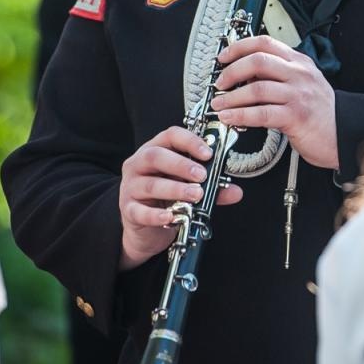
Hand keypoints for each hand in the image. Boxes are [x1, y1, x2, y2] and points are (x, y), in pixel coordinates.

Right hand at [118, 125, 242, 268]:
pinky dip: (156, 215)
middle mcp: (139, 165)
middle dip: (181, 164)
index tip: (208, 153)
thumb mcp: (188, 187)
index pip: (170, 136)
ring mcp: (131, 187)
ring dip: (175, 189)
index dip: (190, 141)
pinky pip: (140, 211)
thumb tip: (235, 191)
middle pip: (155, 156)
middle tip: (202, 176)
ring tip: (196, 195)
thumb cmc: (166, 199)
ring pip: (150, 184)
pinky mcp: (128, 210)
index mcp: (155, 150)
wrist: (145, 228)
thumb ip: (211, 188)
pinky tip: (170, 217)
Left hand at [211, 35, 338, 168]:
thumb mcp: (305, 84)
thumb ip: (280, 76)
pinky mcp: (296, 116)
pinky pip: (261, 113)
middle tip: (219, 83)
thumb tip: (245, 75)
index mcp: (299, 63)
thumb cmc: (323, 113)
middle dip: (231, 71)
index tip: (223, 57)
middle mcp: (299, 74)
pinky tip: (230, 118)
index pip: (265, 43)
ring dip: (231, 98)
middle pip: (258, 61)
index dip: (239, 47)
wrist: (347, 134)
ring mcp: (298, 95)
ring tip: (219, 105)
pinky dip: (240, 116)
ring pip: (256, 88)